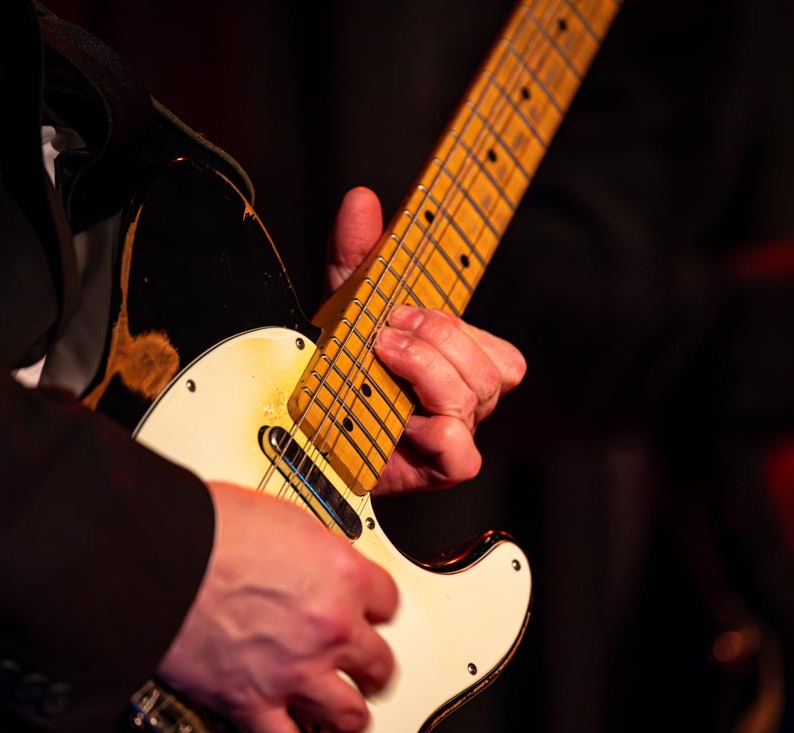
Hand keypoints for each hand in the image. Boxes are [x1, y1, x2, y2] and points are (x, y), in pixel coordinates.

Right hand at [157, 482, 397, 732]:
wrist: (158, 557)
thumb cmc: (207, 529)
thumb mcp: (281, 518)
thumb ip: (310, 551)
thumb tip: (312, 561)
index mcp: (340, 575)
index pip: (387, 602)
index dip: (374, 608)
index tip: (368, 612)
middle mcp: (329, 627)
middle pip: (378, 662)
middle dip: (370, 665)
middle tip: (363, 666)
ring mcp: (294, 671)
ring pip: (349, 714)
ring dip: (349, 716)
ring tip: (343, 715)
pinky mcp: (252, 703)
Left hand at [325, 187, 526, 495]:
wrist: (297, 432)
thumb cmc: (334, 371)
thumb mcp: (342, 305)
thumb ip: (357, 254)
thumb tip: (361, 199)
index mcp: (456, 367)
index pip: (497, 350)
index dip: (458, 325)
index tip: (403, 305)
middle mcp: (461, 404)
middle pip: (492, 370)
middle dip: (439, 338)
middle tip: (384, 329)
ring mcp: (449, 437)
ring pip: (475, 399)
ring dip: (429, 370)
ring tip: (382, 358)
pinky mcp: (431, 472)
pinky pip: (461, 455)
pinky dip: (437, 431)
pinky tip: (402, 420)